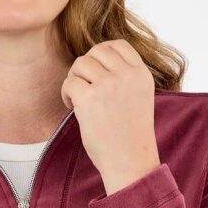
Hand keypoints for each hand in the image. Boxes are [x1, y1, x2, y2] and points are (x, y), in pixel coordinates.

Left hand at [61, 39, 160, 195]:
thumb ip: (125, 78)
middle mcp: (127, 75)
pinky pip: (69, 82)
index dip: (102, 53)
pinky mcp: (90, 97)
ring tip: (78, 99)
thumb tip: (96, 61)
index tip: (95, 72)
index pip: (118, 45)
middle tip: (84, 87)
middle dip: (86, 66)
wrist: (130, 162)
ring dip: (74, 79)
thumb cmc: (131, 136)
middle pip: (97, 51)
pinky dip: (66, 93)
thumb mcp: (139, 98)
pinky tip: (72, 107)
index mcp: (141, 74)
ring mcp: (108, 84)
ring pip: (80, 63)